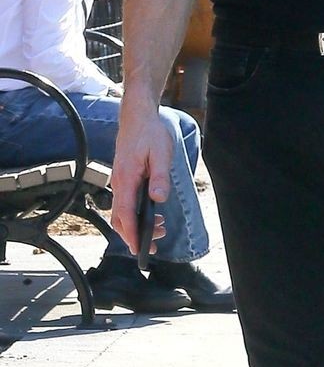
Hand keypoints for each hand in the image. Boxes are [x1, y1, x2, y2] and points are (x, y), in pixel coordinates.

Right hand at [110, 103, 172, 254]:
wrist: (138, 118)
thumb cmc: (150, 134)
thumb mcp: (161, 154)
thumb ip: (160, 177)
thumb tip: (158, 198)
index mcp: (126, 178)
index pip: (125, 214)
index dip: (131, 233)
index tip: (139, 248)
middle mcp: (119, 183)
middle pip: (120, 219)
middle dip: (135, 236)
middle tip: (156, 244)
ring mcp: (120, 182)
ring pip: (122, 214)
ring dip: (136, 227)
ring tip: (159, 229)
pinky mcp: (124, 180)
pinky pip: (125, 204)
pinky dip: (135, 216)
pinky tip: (152, 216)